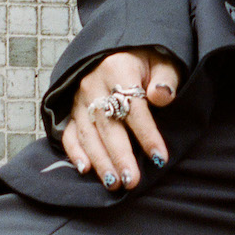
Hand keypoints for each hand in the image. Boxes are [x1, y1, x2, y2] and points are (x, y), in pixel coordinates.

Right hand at [59, 47, 181, 191]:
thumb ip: (165, 79)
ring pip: (88, 133)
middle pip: (108, 125)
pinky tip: (85, 170)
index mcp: (118, 68)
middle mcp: (94, 84)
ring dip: (100, 160)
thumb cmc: (146, 61)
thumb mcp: (162, 61)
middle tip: (132, 181)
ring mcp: (80, 98)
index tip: (160, 157)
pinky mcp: (72, 110)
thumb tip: (162, 96)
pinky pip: (69, 133)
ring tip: (114, 183)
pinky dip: (74, 152)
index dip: (147, 134)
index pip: (134, 107)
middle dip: (120, 155)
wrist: (118, 51)